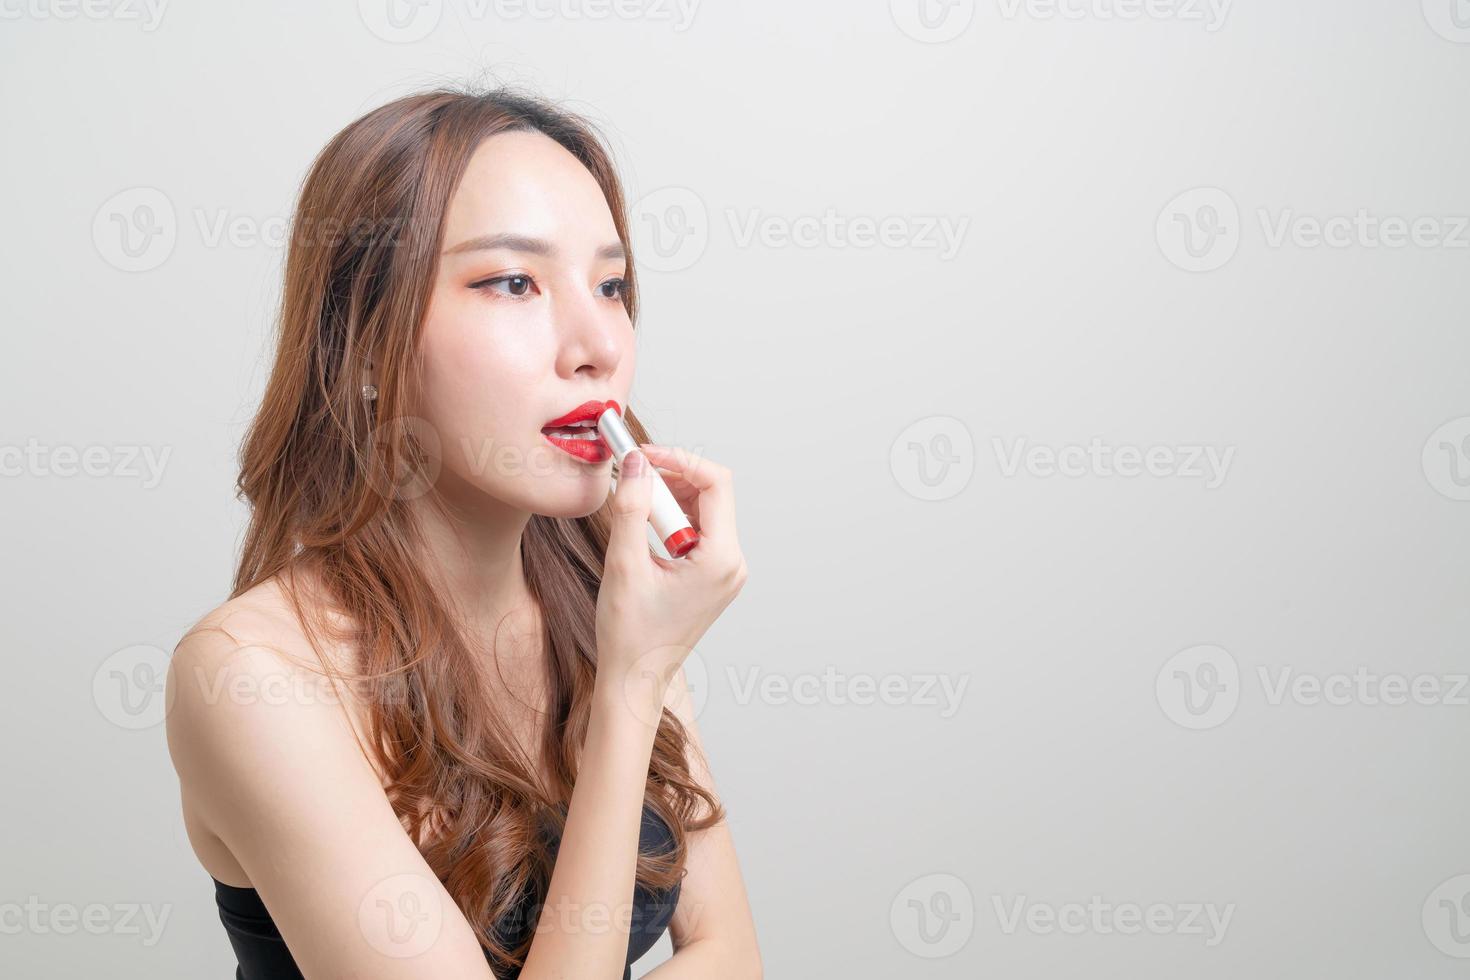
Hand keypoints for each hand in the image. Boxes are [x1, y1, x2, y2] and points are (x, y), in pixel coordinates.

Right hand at [594, 445, 747, 723]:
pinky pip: (699, 531)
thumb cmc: (630, 634)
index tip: (643, 454)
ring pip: (704, 511)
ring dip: (669, 500)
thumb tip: (635, 462)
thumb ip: (630, 507)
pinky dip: (672, 520)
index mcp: (721, 560)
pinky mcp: (713, 577)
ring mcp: (726, 572)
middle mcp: (733, 563)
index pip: (715, 483)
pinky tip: (643, 532)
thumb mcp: (624, 565)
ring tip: (633, 511)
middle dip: (672, 478)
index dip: (680, 459)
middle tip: (631, 478)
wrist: (635, 678)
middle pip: (711, 494)